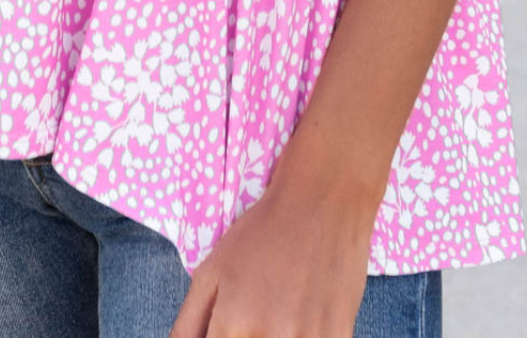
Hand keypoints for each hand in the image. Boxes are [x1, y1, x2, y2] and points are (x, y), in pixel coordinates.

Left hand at [168, 165, 371, 337]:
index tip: (226, 333)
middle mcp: (269, 336)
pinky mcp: (338, 337)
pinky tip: (298, 321)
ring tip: (275, 316)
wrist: (322, 203)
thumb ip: (189, 325)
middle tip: (252, 318)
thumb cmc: (261, 235)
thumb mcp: (211, 272)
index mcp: (232, 323)